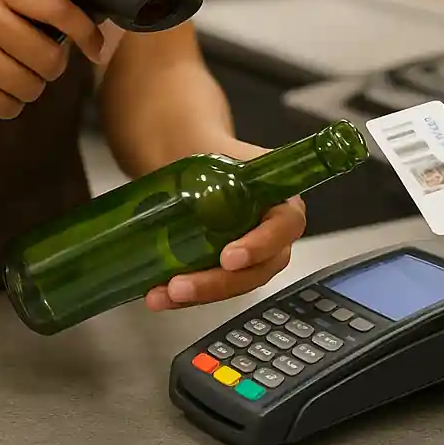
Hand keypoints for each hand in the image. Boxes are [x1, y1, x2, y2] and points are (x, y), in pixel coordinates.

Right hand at [0, 0, 104, 117]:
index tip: (97, 47)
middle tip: (40, 64)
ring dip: (30, 88)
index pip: (58, 8)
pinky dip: (8, 104)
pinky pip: (6, 106)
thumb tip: (78, 8)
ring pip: (31, 86)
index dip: (86, 31)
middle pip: (49, 57)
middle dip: (52, 67)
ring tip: (12, 75)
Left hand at [145, 138, 306, 310]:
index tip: (229, 256)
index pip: (285, 226)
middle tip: (183, 285)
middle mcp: (274, 232)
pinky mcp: (228, 272)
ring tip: (164, 293)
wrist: (194, 162)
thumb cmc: (212, 154)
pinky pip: (214, 290)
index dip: (260, 245)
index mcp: (282, 197)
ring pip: (236, 285)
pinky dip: (185, 297)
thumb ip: (207, 148)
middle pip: (260, 268)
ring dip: (200, 294)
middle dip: (220, 282)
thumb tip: (180, 147)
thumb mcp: (218, 147)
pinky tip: (158, 296)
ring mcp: (253, 256)